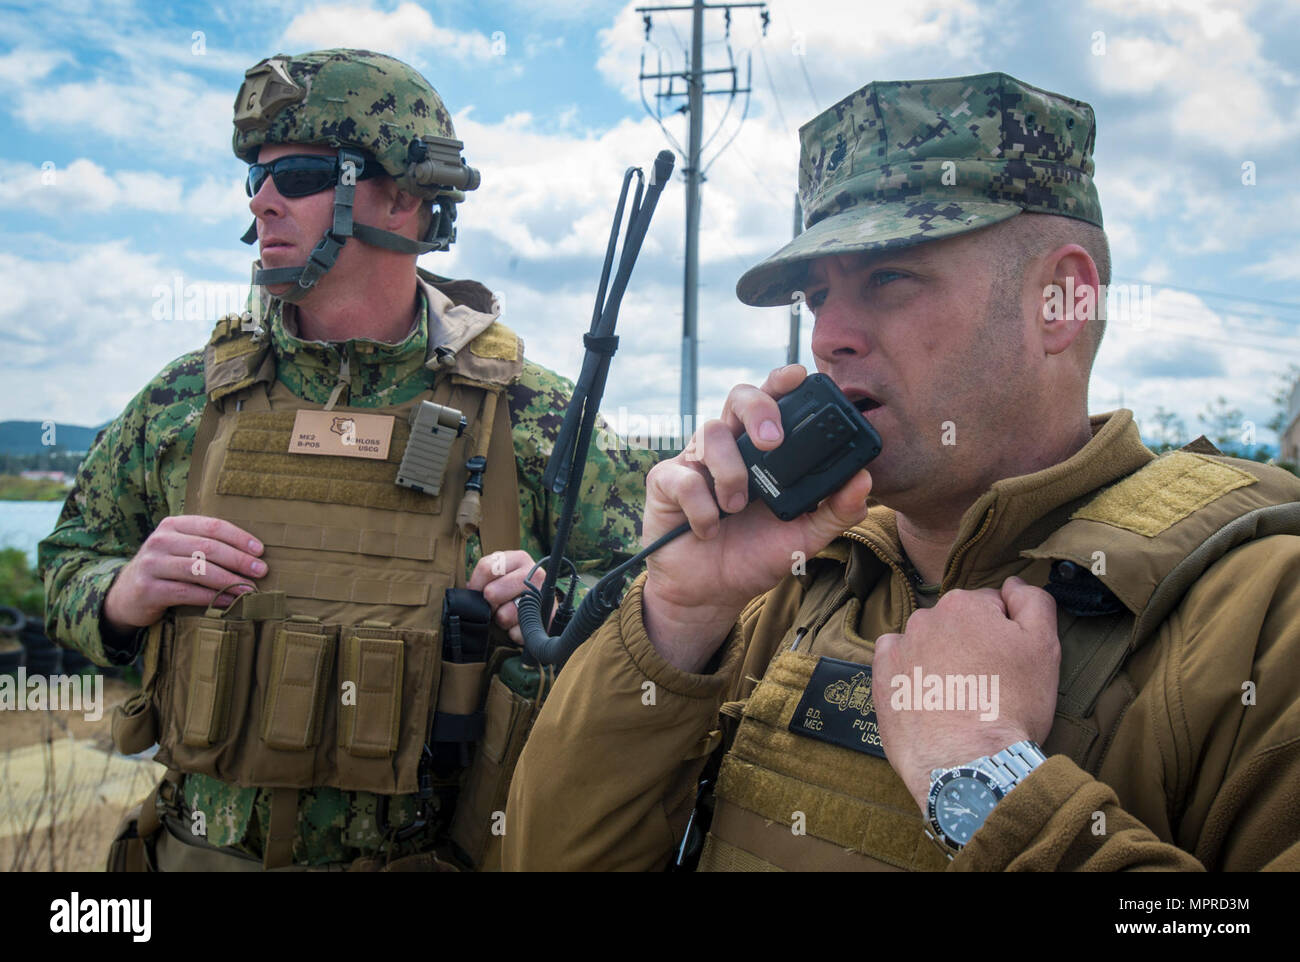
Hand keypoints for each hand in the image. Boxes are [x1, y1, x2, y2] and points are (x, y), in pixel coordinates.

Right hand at [103, 515, 266, 631]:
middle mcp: (160, 541)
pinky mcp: (148, 589)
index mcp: (172, 525)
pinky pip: (188, 593)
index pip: (213, 526)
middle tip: (261, 571)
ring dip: (229, 580)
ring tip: (250, 589)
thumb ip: (207, 545)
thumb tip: (253, 554)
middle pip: (208, 548)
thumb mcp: (181, 549)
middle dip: (239, 560)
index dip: (240, 538)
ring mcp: (152, 564)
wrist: (124, 595)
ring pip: (199, 570)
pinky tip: (230, 602)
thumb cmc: (166, 569)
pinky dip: (213, 597)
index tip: (260, 551)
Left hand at [468, 550, 551, 644]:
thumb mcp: (500, 576)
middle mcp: (534, 572)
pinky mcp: (549, 618)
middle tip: (497, 605)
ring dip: (502, 621)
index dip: (476, 586)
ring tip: (509, 614)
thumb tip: (468, 594)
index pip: (485, 569)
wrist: (542, 605)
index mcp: (518, 558)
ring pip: (504, 615)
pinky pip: (519, 632)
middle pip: (492, 593)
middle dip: (490, 605)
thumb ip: (484, 579)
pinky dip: (514, 634)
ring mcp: (543, 595)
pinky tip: (518, 625)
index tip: (478, 593)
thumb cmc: (513, 590)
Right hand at [641, 364, 872, 671]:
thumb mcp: (805, 538)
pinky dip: (701, 507)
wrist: (712, 594)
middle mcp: (731, 446)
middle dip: (758, 409)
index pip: (774, 400)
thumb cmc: (756, 555)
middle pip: (739, 396)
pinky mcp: (667, 482)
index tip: (799, 376)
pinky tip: (709, 529)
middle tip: (772, 442)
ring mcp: (697, 461)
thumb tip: (865, 480)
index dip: (782, 381)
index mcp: (764, 450)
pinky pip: (682, 477)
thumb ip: (836, 511)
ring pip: (711, 432)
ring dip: (731, 472)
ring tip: (738, 507)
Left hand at [872, 576, 1059, 810]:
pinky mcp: (882, 676)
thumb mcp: (1044, 648)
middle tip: (987, 685)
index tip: (1010, 665)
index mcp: (965, 605)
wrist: (967, 762)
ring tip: (958, 697)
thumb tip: (1013, 584)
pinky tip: (928, 696)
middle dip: (972, 645)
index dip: (1006, 636)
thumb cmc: (1012, 706)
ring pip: (928, 642)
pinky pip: (896, 662)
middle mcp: (926, 617)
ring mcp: (900, 647)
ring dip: (941, 658)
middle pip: (958, 624)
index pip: (992, 608)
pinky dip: (910, 672)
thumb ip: (1034, 603)